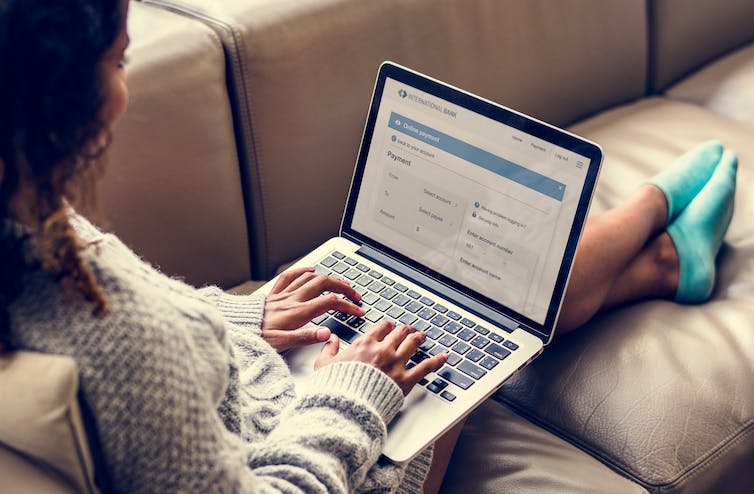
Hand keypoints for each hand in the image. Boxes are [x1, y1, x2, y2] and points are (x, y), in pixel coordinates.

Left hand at [262, 267, 364, 351]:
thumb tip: (326, 333)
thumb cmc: (256, 338)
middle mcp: (292, 299)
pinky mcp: (274, 294)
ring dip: (329, 278)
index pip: (330, 303)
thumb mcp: (282, 344)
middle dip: (344, 287)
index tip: (359, 311)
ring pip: (311, 278)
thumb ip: (305, 337)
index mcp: (298, 312)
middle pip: (325, 284)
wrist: (235, 329)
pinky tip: (310, 270)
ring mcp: (283, 294)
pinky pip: (290, 276)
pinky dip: (303, 271)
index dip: (348, 305)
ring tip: (341, 284)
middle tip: (356, 295)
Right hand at [314, 320, 447, 395]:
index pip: (381, 327)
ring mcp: (396, 364)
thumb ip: (328, 350)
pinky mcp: (405, 380)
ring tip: (423, 336)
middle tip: (409, 330)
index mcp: (365, 344)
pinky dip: (437, 361)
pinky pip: (426, 367)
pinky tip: (444, 357)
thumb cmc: (335, 387)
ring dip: (419, 338)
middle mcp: (383, 350)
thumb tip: (330, 340)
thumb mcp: (324, 365)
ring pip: (413, 344)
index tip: (390, 327)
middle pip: (399, 332)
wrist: (347, 405)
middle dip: (405, 330)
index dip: (388, 325)